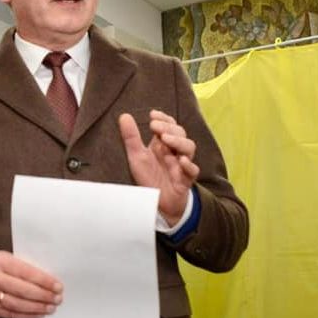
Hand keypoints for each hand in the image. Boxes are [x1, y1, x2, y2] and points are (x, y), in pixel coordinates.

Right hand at [0, 251, 62, 317]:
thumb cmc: (0, 266)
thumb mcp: (10, 259)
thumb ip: (27, 268)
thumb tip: (50, 282)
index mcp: (0, 261)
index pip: (26, 272)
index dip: (44, 281)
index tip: (58, 287)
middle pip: (22, 290)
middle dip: (43, 296)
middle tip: (57, 299)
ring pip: (17, 304)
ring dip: (37, 307)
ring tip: (50, 308)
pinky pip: (10, 314)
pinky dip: (27, 315)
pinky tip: (38, 314)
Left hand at [118, 110, 199, 224]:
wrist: (158, 203)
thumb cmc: (149, 177)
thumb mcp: (136, 156)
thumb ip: (131, 137)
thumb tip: (124, 115)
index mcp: (163, 144)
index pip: (169, 125)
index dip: (164, 118)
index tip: (153, 114)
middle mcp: (174, 152)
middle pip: (180, 133)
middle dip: (168, 127)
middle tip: (154, 126)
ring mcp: (181, 165)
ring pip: (189, 148)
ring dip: (178, 141)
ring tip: (165, 139)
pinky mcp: (186, 180)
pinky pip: (193, 171)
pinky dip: (189, 165)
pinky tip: (181, 161)